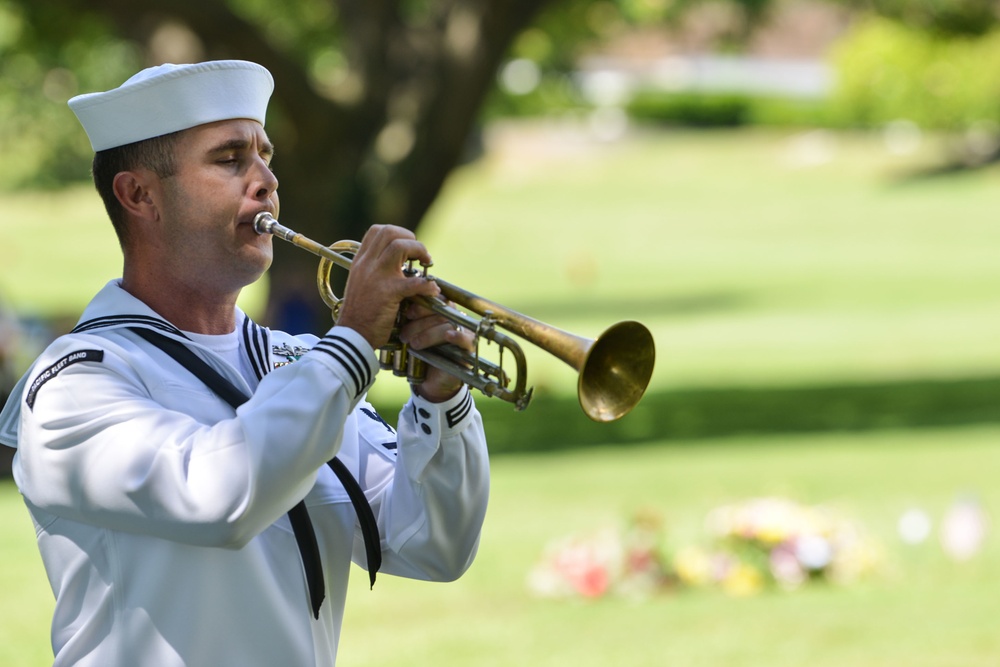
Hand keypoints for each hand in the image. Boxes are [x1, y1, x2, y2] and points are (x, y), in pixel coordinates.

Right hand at [335, 225, 441, 348]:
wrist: (352, 336)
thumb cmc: (359, 314)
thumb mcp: (361, 285)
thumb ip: (374, 271)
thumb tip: (397, 265)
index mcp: (360, 261)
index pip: (377, 231)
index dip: (397, 233)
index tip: (407, 246)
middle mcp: (367, 264)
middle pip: (389, 232)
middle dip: (410, 238)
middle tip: (419, 254)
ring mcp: (377, 277)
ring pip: (400, 246)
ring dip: (419, 251)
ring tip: (426, 263)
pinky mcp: (388, 293)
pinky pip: (414, 282)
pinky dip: (428, 285)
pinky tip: (432, 290)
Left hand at [398, 300, 475, 402]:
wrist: (430, 380)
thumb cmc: (420, 353)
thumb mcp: (412, 334)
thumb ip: (409, 320)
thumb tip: (397, 305)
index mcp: (440, 312)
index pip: (435, 300)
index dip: (422, 305)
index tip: (408, 313)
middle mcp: (453, 319)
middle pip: (440, 312)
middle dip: (420, 322)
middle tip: (404, 334)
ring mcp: (462, 331)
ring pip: (447, 325)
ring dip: (429, 334)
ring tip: (414, 344)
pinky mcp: (467, 347)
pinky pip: (466, 338)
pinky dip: (457, 336)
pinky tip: (448, 336)